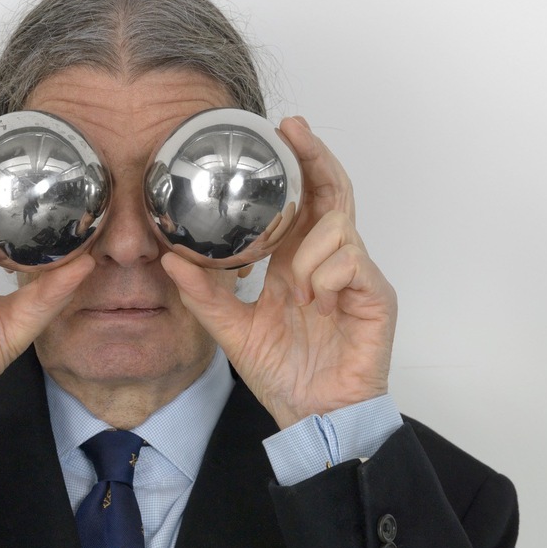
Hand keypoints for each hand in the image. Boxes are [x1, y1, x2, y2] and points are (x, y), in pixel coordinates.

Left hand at [161, 117, 395, 429]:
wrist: (314, 417)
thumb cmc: (284, 374)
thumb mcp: (233, 332)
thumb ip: (204, 296)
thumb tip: (170, 260)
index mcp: (298, 263)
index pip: (304, 201)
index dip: (298, 164)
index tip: (281, 129)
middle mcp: (330, 262)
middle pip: (333, 192)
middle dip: (316, 158)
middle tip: (296, 131)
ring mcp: (357, 278)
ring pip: (338, 227)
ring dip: (309, 252)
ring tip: (299, 293)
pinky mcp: (376, 298)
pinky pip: (353, 262)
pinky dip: (328, 274)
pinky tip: (317, 300)